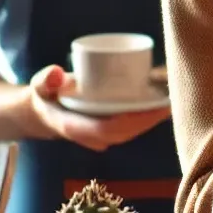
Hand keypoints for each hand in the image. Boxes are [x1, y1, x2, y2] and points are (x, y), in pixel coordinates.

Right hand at [27, 64, 170, 151]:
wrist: (45, 111)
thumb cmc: (46, 95)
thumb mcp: (41, 86)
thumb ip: (46, 80)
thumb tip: (57, 74)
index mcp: (75, 127)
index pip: (108, 129)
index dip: (132, 120)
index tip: (153, 107)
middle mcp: (90, 136)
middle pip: (125, 132)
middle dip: (148, 119)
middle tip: (170, 100)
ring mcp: (99, 137)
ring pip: (130, 133)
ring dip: (151, 121)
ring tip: (171, 102)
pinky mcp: (107, 132)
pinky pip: (129, 130)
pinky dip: (146, 120)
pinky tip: (163, 109)